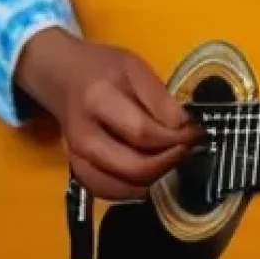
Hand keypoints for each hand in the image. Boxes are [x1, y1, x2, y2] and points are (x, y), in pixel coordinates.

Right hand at [16, 27, 201, 200]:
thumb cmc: (102, 68)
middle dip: (168, 161)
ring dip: (155, 177)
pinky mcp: (76, 169)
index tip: (196, 131)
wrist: (64, 77)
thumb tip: (184, 127)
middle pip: (134, 166)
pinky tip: (150, 173)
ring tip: (171, 157)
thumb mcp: (135, 67)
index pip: (143, 132)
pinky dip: (133, 188)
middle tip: (187, 148)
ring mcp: (77, 156)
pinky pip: (108, 191)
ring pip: (123, 186)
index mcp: (97, 100)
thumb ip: (159, 98)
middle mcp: (84, 135)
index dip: (175, 137)